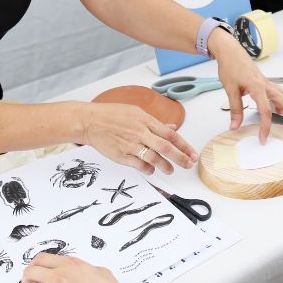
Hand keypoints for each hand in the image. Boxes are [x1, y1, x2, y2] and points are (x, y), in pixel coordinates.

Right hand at [80, 103, 197, 173]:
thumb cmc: (112, 115)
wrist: (89, 121)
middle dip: (181, 157)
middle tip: (189, 164)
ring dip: (165, 166)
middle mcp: (140, 132)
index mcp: (145, 120)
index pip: (171, 135)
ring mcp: (130, 145)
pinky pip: (138, 165)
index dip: (184, 146)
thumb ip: (154, 122)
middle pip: (166, 147)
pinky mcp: (120, 155)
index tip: (192, 154)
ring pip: (154, 158)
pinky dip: (147, 169)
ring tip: (170, 170)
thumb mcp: (136, 112)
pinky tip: (151, 170)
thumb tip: (171, 128)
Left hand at [209, 28, 282, 142]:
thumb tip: (234, 126)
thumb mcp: (230, 89)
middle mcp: (267, 84)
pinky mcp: (266, 82)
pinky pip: (280, 93)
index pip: (265, 110)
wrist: (231, 51)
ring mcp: (268, 83)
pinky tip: (281, 111)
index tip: (263, 138)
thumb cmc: (230, 67)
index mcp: (257, 86)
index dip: (265, 126)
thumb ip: (235, 109)